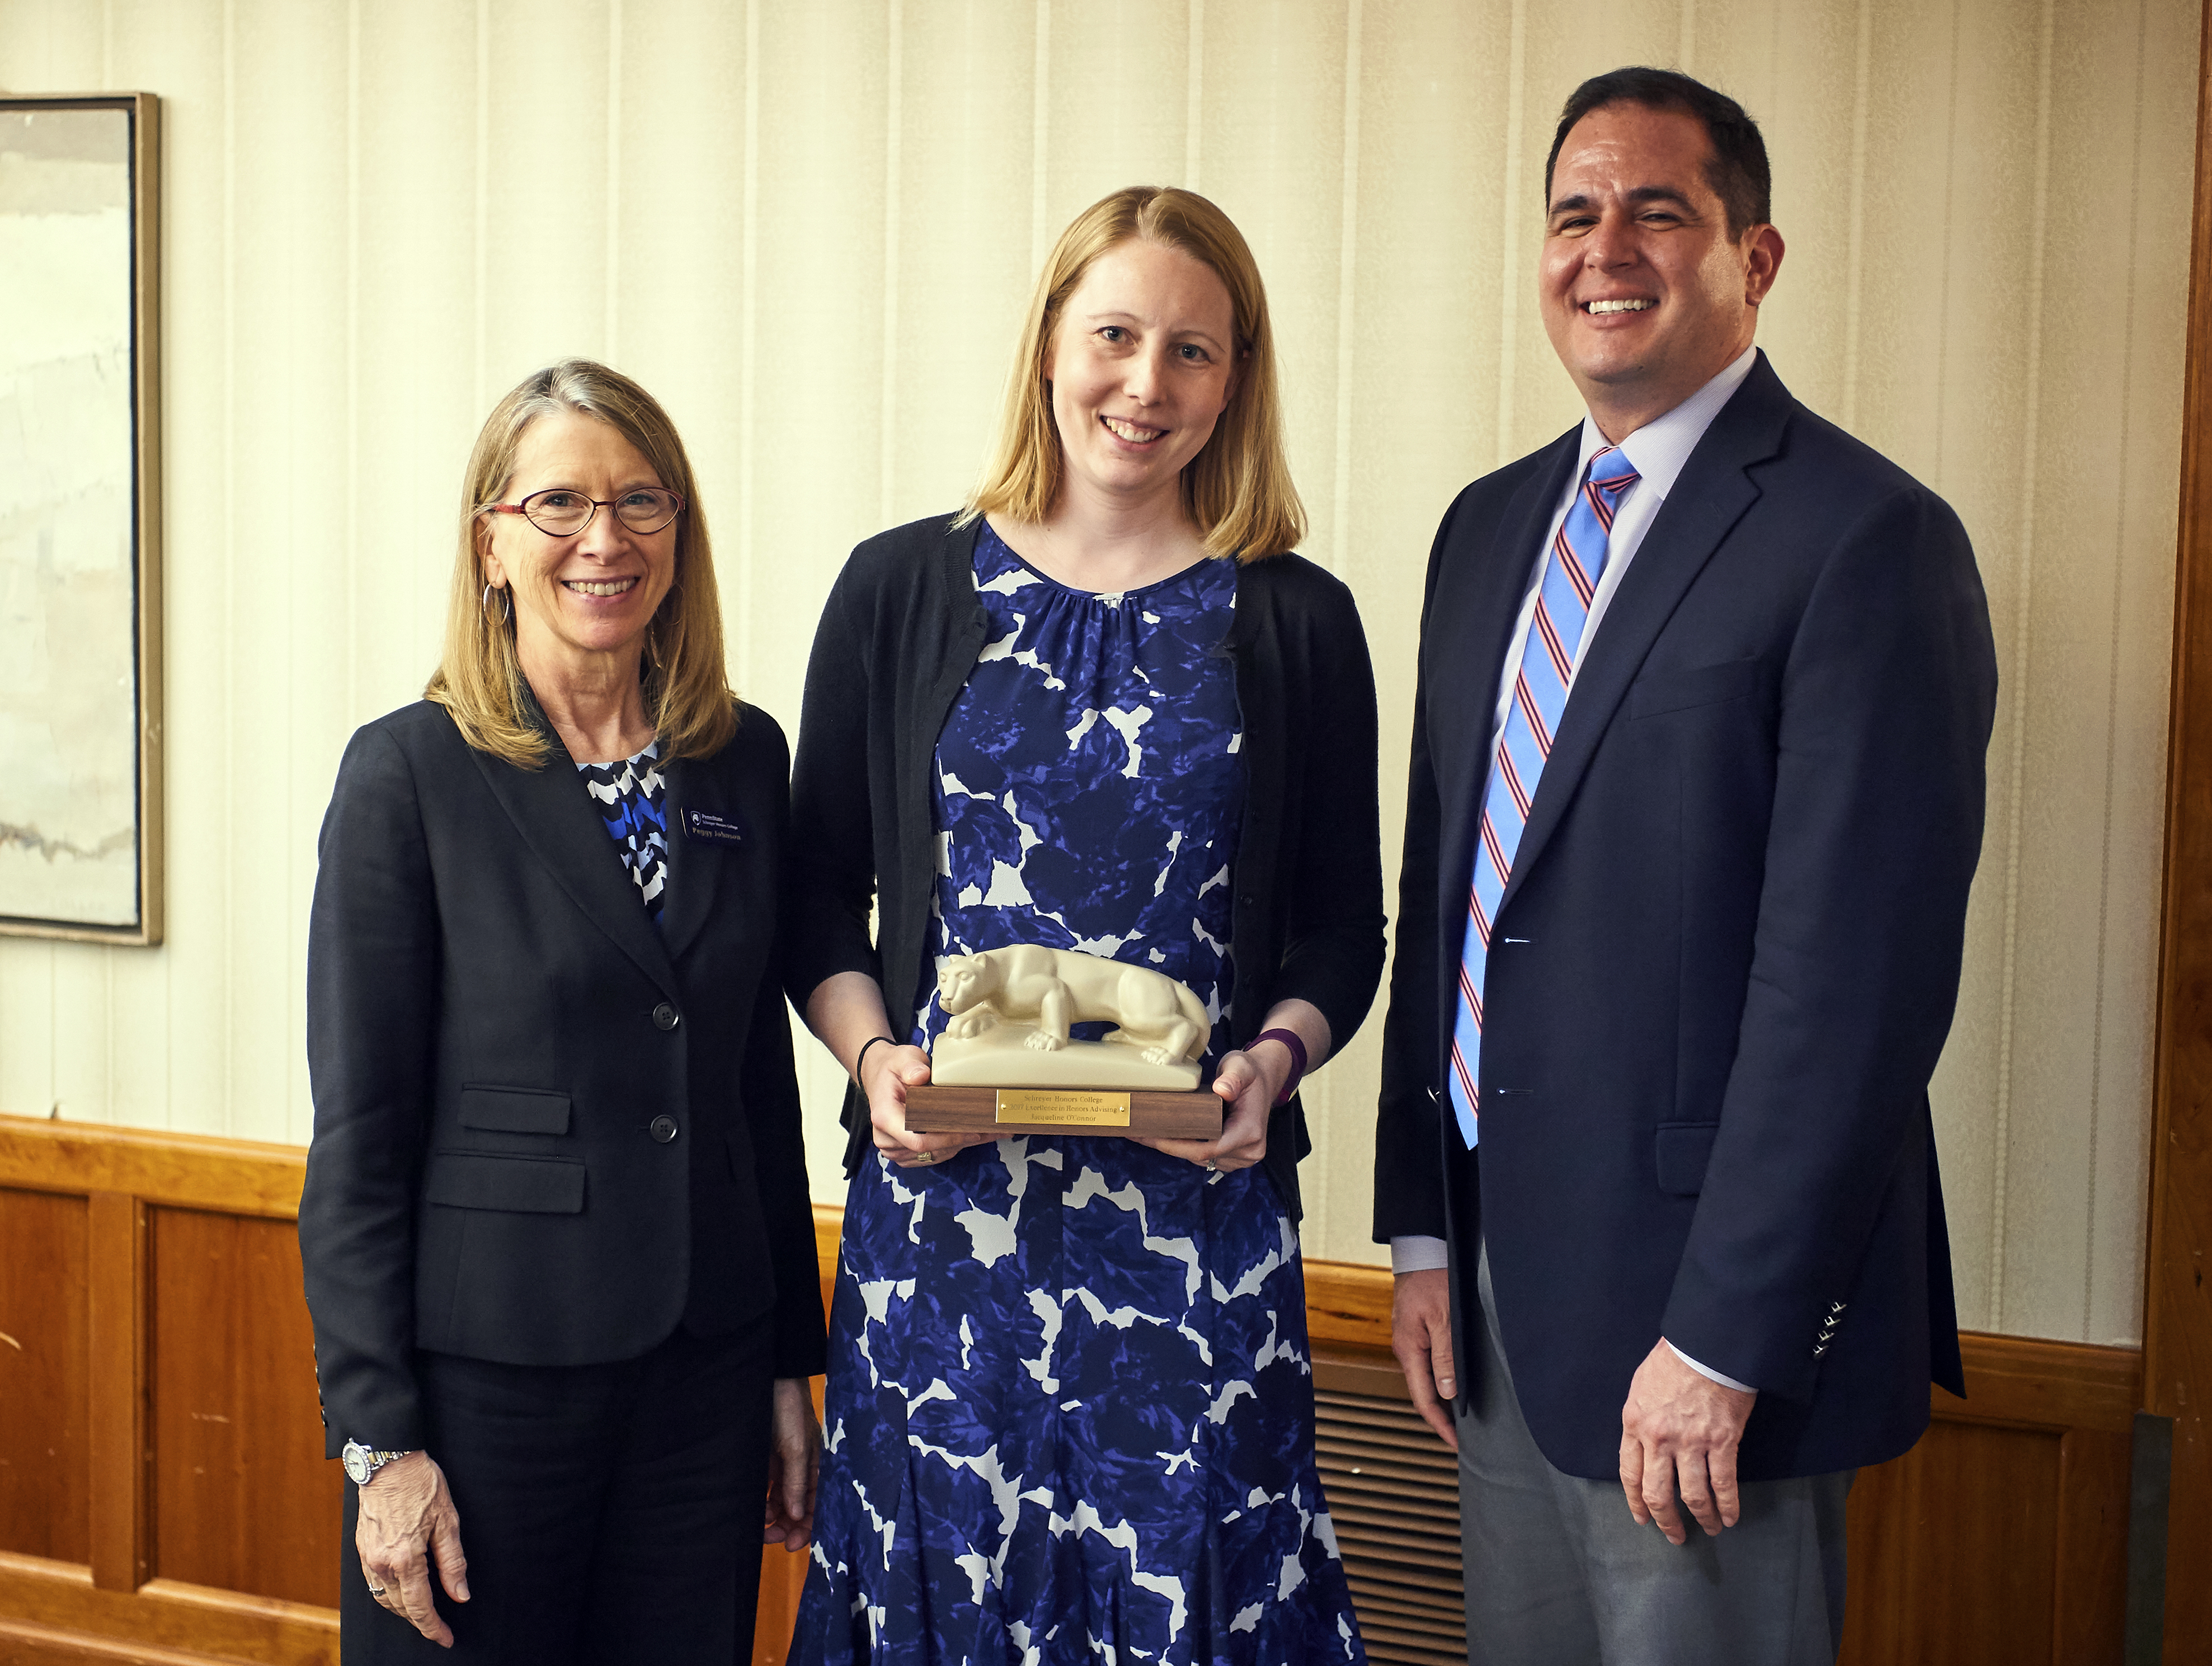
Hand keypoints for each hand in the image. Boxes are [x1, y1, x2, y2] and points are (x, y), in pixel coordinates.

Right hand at [355, 1451, 468, 1646]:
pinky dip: (388, 1594)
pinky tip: (401, 1590)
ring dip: (403, 1610)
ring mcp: (367, 1557)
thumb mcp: (448, 1520)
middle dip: (420, 1621)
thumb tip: (460, 1595)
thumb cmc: (421, 1485)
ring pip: (384, 1598)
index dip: (433, 1627)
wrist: (387, 1460)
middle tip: (438, 1628)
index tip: (446, 1638)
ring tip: (422, 1613)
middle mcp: (382, 1564)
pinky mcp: (361, 1548)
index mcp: (405, 1559)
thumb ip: (453, 1562)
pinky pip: (374, 1583)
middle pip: (401, 1607)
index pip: (420, 1606)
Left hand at [763, 1377, 819, 1550]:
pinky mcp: (768, 1462)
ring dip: (773, 1519)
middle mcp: (802, 1470)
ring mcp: (785, 1466)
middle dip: (788, 1527)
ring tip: (761, 1527)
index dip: (809, 1527)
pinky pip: (768, 1491)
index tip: (792, 1545)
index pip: (818, 1505)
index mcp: (818, 1466)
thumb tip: (798, 1516)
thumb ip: (797, 1482)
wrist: (771, 1380)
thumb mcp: (797, 1447)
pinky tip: (756, 1512)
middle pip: (799, 1508)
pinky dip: (763, 1504)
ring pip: (782, 1503)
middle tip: (770, 1540)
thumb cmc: (790, 1410)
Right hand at [861, 1041, 990, 1169]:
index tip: (970, 1130)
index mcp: (884, 1117)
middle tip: (989, 1130)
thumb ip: (911, 1065)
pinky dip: (952, 1147)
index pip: (918, 1139)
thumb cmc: (892, 1069)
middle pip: (929, 1150)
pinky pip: (932, 1156)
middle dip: (961, 1141)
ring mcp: (895, 1148)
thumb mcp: (902, 1058)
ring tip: (987, 1132)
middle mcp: (886, 1138)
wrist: (880, 1076)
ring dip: (960, 1145)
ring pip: (934, 1156)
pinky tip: (971, 1136)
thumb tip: (921, 1076)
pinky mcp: (905, 1152)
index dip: (946, 1139)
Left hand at [1136, 1046, 1273, 1170]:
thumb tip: (1223, 1090)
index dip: (1177, 1146)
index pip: (1208, 1149)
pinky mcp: (1233, 1156)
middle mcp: (1248, 1151)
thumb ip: (1233, 1077)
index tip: (1151, 1136)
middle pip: (1201, 1157)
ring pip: (1200, 1160)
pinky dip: (1185, 1147)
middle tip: (1137, 1133)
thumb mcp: (1241, 1066)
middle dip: (1168, 1146)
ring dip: (1174, 1148)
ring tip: (1145, 1134)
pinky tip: (1164, 1136)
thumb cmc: (1250, 1072)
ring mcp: (1242, 1157)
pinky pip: (1205, 1157)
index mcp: (1249, 1132)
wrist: (1263, 1080)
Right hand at [1391, 1268, 1458, 1450]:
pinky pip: (1428, 1364)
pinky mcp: (1418, 1331)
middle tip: (1465, 1437)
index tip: (1457, 1444)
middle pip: (1423, 1393)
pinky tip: (1456, 1385)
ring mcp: (1411, 1341)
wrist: (1421, 1250)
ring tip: (1464, 1417)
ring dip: (1443, 1399)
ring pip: (1426, 1379)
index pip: (1423, 1399)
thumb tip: (1447, 1392)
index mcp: (1409, 1349)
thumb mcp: (1445, 1318)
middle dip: (1442, 1418)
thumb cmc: (1432, 1279)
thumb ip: (1445, 1356)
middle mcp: (1406, 1349)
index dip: (1440, 1425)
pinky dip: (1442, 1380)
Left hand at [1618, 1339, 1756, 1543]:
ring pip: (1693, 1495)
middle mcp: (1659, 1438)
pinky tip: (1730, 1517)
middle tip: (1674, 1536)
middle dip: (1666, 1520)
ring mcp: (1691, 1442)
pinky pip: (1723, 1484)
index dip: (1636, 1501)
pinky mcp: (1722, 1442)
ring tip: (1709, 1529)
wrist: (1706, 1345)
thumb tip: (1644, 1443)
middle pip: (1658, 1492)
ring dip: (1702, 1517)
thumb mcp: (1641, 1387)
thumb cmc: (1673, 1360)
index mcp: (1634, 1423)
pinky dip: (1728, 1505)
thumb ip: (1641, 1418)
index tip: (1642, 1518)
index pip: (1629, 1474)